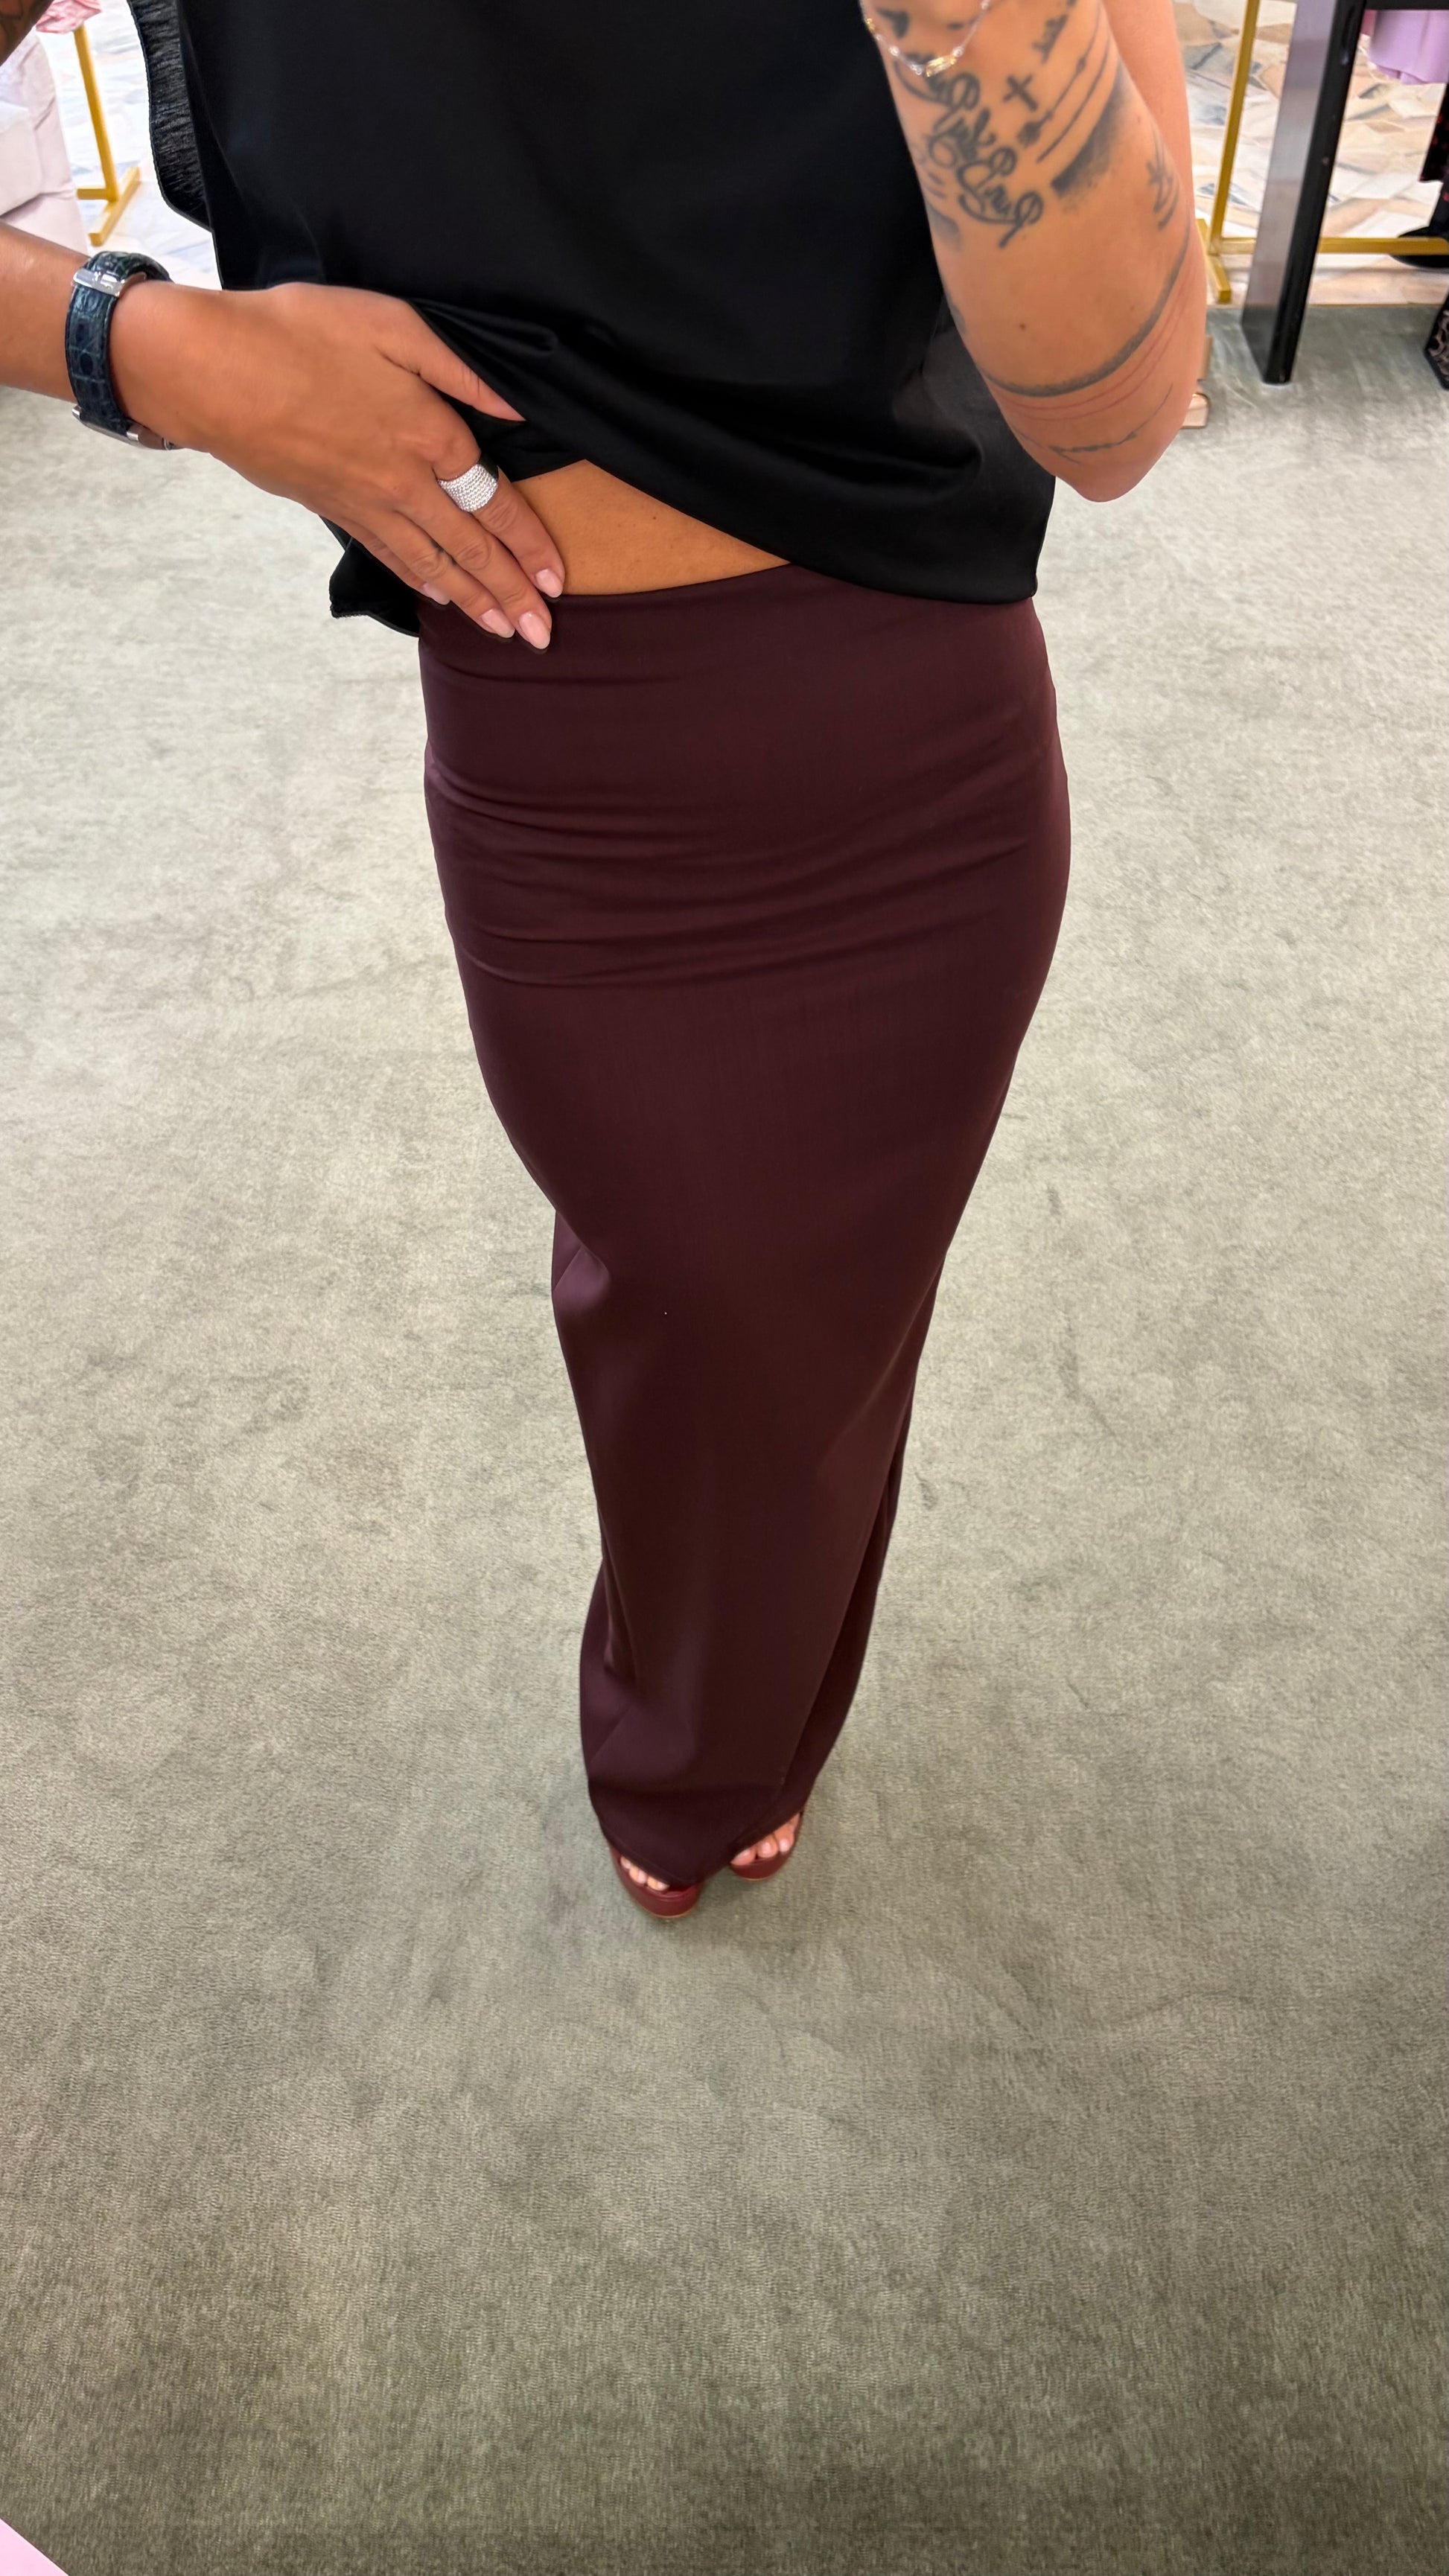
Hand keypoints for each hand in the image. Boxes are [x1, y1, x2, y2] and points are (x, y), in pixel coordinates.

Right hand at [110, 279, 565, 645]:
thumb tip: (515, 405)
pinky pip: (390, 556)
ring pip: (432, 565)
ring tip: (504, 632)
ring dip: (472, 602)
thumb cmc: (298, 334)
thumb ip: (460, 369)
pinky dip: (420, 582)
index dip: (530, 546)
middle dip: (511, 595)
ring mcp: (365, 503)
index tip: (557, 581)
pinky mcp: (333, 508)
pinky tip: (437, 598)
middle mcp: (402, 483)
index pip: (495, 504)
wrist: (211, 372)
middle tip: (544, 637)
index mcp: (427, 436)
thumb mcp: (391, 325)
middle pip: (471, 550)